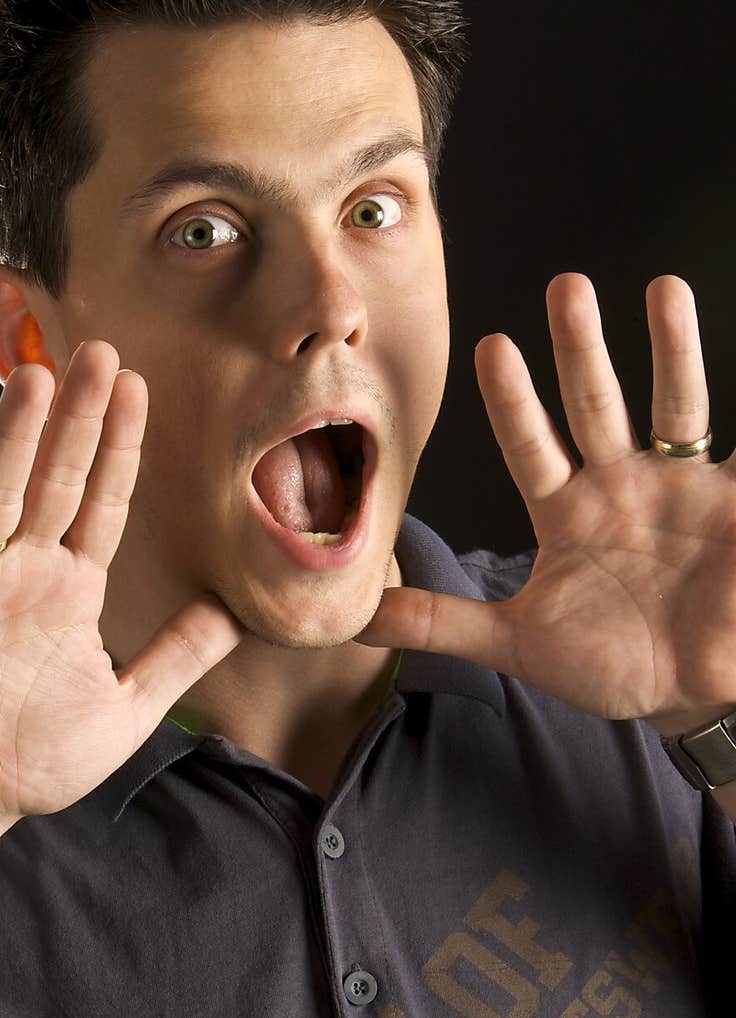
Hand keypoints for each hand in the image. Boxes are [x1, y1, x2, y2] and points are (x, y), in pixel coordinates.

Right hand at [0, 341, 242, 833]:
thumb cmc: (37, 757)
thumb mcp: (129, 705)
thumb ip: (178, 656)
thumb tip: (237, 613)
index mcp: (70, 590)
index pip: (100, 503)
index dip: (119, 448)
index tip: (138, 388)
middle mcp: (22, 573)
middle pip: (54, 481)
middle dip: (77, 420)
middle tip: (101, 352)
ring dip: (12, 440)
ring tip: (35, 378)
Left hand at [356, 272, 732, 736]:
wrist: (689, 694)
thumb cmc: (610, 665)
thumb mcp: (516, 642)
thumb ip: (437, 622)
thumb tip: (354, 615)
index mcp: (568, 513)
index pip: (532, 446)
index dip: (515, 401)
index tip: (494, 346)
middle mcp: (621, 487)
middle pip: (597, 407)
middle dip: (580, 351)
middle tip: (565, 287)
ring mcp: (682, 491)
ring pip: (674, 407)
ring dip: (671, 350)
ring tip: (663, 290)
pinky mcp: (734, 501)